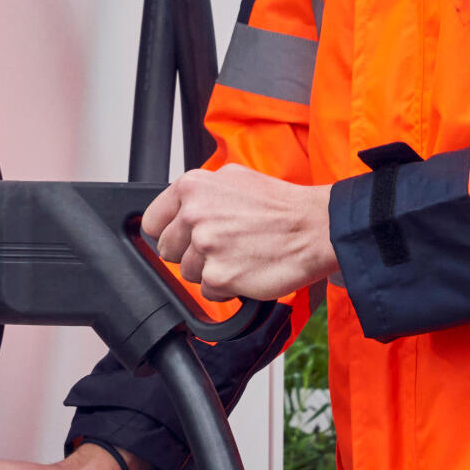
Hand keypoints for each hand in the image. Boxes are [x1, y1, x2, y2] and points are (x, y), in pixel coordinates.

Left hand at [143, 164, 336, 302]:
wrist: (316, 227)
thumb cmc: (280, 205)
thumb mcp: (233, 177)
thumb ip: (200, 193)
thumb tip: (178, 209)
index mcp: (192, 187)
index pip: (152, 222)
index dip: (170, 233)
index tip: (184, 237)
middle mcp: (194, 214)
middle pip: (168, 251)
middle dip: (190, 253)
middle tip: (222, 245)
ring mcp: (206, 246)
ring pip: (188, 273)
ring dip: (211, 271)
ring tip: (240, 254)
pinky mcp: (219, 276)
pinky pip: (209, 292)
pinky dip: (226, 287)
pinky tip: (246, 269)